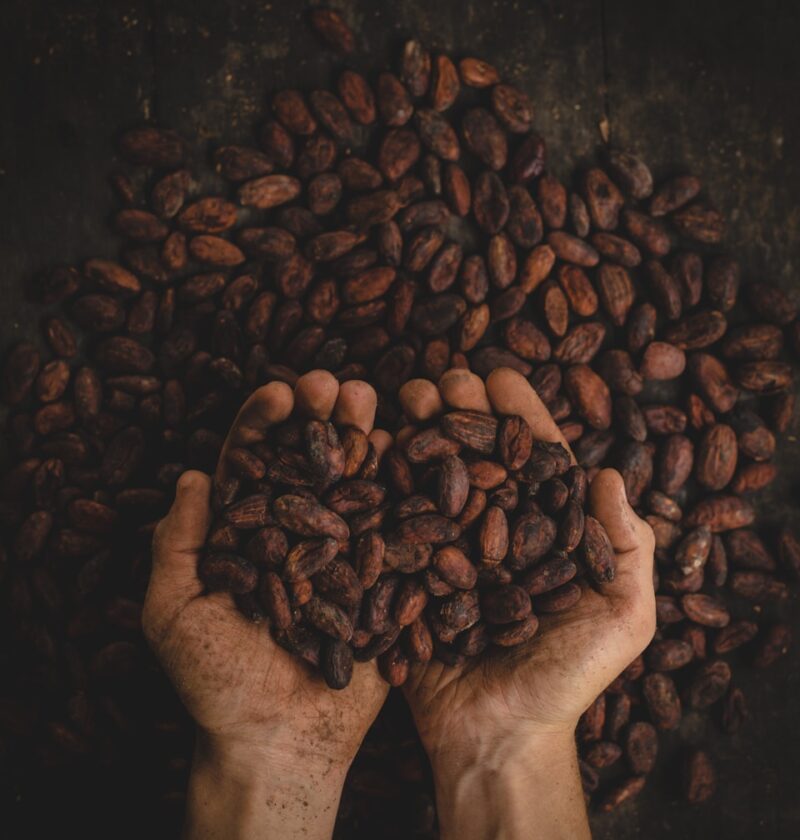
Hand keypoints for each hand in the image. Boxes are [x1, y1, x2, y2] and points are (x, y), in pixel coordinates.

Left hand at [143, 371, 390, 839]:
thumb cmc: (217, 685)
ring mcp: (343, 551)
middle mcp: (296, 532)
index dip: (265, 423)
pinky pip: (394, 525)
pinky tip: (410, 450)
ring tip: (373, 402)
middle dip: (322, 417)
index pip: (253, 463)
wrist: (282, 741)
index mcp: (246, 533)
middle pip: (309, 460)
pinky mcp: (381, 576)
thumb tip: (192, 476)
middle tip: (336, 386)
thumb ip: (177, 546)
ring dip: (363, 438)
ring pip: (354, 481)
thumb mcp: (174, 614)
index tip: (281, 392)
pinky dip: (403, 486)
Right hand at [398, 367, 656, 839]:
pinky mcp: (409, 574)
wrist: (499, 736)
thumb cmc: (568, 678)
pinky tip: (368, 444)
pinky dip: (381, 481)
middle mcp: (494, 530)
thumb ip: (627, 547)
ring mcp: (448, 550)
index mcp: (543, 531)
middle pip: (476, 456)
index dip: (518, 414)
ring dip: (418, 433)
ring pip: (432, 477)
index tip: (498, 376)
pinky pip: (393, 521)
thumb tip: (612, 473)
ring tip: (402, 398)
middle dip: (460, 411)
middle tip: (442, 381)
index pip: (532, 458)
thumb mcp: (623, 617)